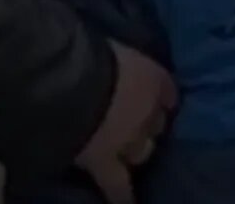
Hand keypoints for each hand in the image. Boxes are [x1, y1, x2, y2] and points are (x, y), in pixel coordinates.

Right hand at [75, 40, 176, 203]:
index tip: (158, 98)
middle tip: (135, 124)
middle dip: (149, 124)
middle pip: (156, 123)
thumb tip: (95, 53)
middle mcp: (148, 111)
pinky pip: (117, 185)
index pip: (167, 89)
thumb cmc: (82, 52)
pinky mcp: (105, 162)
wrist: (68, 83)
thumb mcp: (104, 45)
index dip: (160, 96)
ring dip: (137, 150)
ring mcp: (129, 139)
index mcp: (151, 76)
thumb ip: (109, 57)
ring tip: (127, 153)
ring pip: (142, 151)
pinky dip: (122, 196)